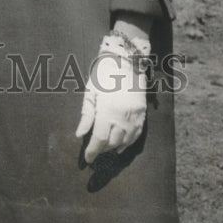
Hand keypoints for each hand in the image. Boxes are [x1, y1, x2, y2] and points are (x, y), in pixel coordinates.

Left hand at [76, 33, 149, 163]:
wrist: (126, 62)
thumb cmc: (103, 75)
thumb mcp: (90, 92)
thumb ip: (86, 115)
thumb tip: (80, 135)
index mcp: (107, 111)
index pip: (99, 140)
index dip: (92, 152)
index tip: (87, 160)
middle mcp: (123, 117)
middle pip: (112, 143)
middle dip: (101, 150)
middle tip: (93, 151)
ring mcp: (135, 117)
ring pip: (124, 142)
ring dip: (113, 148)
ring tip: (104, 149)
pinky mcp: (142, 115)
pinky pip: (136, 136)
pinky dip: (127, 144)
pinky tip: (120, 147)